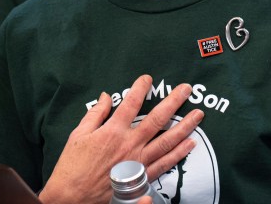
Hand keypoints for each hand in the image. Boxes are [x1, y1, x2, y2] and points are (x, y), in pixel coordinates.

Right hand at [36, 75, 202, 203]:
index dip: (140, 88)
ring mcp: (138, 161)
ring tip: (198, 115)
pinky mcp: (142, 177)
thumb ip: (95, 114)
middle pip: (157, 119)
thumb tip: (106, 97)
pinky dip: (179, 153)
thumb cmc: (73, 165)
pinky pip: (165, 164)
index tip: (148, 78)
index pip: (130, 103)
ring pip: (167, 141)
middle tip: (186, 89)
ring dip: (184, 127)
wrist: (74, 195)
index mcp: (112, 131)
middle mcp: (129, 144)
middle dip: (173, 102)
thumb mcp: (78, 134)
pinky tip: (190, 144)